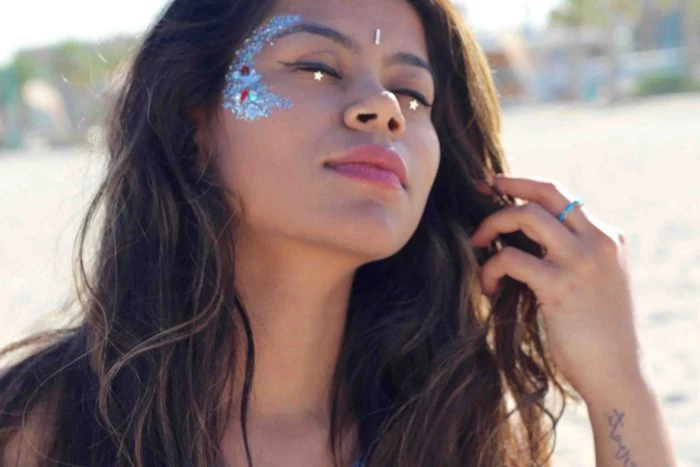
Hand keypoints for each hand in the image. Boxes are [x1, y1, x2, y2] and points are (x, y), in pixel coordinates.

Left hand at [470, 174, 643, 400]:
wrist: (617, 373)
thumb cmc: (597, 331)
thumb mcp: (594, 281)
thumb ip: (570, 254)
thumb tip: (523, 236)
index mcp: (608, 236)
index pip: (561, 197)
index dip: (525, 186)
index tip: (497, 185)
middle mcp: (598, 241)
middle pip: (547, 192)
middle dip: (508, 184)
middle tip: (480, 187)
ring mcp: (581, 261)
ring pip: (526, 216)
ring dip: (492, 225)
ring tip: (476, 244)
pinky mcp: (560, 285)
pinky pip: (510, 258)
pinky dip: (490, 268)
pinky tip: (488, 288)